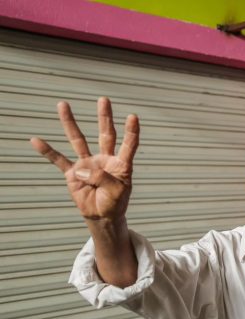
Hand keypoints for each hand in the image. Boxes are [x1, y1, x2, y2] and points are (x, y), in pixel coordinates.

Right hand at [30, 97, 138, 221]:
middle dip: (104, 117)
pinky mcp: (73, 173)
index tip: (133, 116)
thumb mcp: (116, 191)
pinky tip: (36, 140)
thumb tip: (80, 169)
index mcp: (121, 164)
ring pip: (78, 140)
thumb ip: (101, 178)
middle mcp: (105, 159)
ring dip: (70, 123)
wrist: (103, 216)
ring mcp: (88, 164)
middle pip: (105, 134)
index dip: (131, 131)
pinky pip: (58, 160)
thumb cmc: (114, 203)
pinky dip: (47, 151)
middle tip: (104, 100)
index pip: (128, 145)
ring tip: (63, 105)